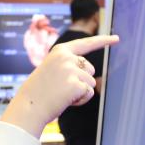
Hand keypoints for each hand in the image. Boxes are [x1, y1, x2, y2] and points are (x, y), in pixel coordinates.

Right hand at [4, 34, 118, 135]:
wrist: (28, 107)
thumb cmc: (39, 91)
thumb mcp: (52, 70)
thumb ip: (69, 66)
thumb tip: (90, 75)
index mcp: (60, 51)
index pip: (85, 44)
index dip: (103, 41)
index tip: (116, 38)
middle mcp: (66, 57)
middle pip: (91, 69)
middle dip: (82, 81)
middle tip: (61, 88)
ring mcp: (71, 70)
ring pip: (91, 82)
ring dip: (81, 92)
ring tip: (61, 94)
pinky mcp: (76, 84)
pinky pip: (89, 93)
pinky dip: (81, 99)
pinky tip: (67, 101)